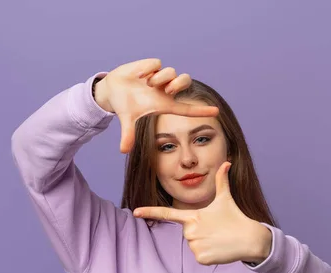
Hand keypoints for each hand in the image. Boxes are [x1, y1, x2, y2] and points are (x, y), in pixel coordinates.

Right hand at [94, 58, 219, 152]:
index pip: (186, 108)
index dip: (201, 111)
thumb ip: (128, 134)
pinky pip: (156, 64)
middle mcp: (165, 89)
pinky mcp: (151, 65)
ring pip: (171, 72)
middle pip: (185, 81)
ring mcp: (159, 76)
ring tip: (147, 84)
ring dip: (160, 78)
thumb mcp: (127, 119)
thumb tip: (123, 151)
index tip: (216, 112)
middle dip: (179, 85)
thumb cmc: (124, 105)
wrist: (113, 88)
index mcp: (164, 104)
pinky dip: (147, 69)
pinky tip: (138, 76)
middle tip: (169, 90)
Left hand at [133, 162, 271, 264]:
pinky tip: (219, 249)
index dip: (150, 212)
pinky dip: (210, 255)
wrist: (250, 239)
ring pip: (194, 246)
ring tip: (219, 239)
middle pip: (188, 233)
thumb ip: (222, 181)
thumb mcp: (226, 199)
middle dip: (201, 233)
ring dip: (205, 244)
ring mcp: (195, 245)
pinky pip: (200, 257)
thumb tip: (227, 162)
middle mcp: (190, 231)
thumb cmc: (236, 217)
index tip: (135, 212)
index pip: (167, 214)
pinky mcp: (201, 258)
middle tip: (216, 230)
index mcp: (193, 216)